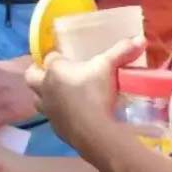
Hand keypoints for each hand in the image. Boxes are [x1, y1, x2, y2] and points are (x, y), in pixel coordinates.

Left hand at [25, 36, 146, 146]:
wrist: (94, 132)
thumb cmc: (96, 93)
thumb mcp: (109, 68)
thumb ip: (121, 52)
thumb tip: (140, 39)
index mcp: (54, 70)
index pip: (50, 57)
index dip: (57, 56)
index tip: (66, 57)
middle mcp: (45, 88)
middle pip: (31, 76)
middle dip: (37, 73)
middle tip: (50, 73)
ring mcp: (48, 109)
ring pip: (37, 99)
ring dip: (44, 95)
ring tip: (58, 94)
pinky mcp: (54, 128)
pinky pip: (50, 117)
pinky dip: (57, 114)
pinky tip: (70, 114)